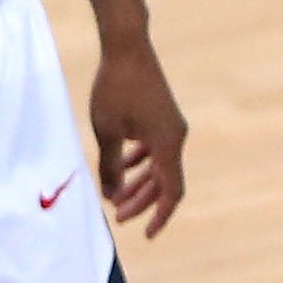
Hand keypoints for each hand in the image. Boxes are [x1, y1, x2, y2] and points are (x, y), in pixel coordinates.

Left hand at [87, 39, 187, 236]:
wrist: (127, 48)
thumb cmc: (115, 88)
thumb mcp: (106, 132)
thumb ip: (110, 166)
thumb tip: (111, 195)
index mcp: (168, 143)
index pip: (171, 190)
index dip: (160, 215)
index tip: (145, 234)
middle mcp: (176, 137)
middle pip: (164, 181)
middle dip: (141, 201)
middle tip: (117, 216)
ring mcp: (171, 127)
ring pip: (159, 166)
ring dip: (139, 183)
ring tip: (115, 197)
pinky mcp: (162, 118)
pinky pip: (156, 149)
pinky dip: (140, 162)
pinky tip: (122, 166)